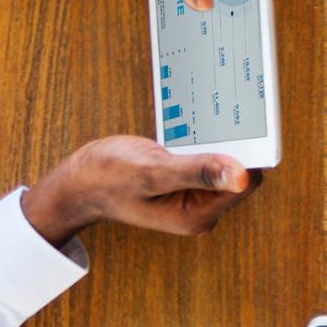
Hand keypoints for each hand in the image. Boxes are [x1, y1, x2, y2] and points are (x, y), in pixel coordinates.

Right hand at [20, 135, 251, 244]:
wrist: (76, 183)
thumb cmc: (104, 178)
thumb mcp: (150, 172)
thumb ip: (196, 172)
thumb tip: (242, 175)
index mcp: (197, 214)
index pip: (246, 181)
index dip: (250, 151)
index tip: (250, 122)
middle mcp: (201, 209)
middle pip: (239, 171)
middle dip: (235, 144)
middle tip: (228, 112)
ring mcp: (194, 196)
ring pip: (224, 162)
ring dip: (220, 140)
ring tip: (211, 116)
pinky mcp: (186, 181)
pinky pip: (207, 158)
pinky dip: (204, 141)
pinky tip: (196, 126)